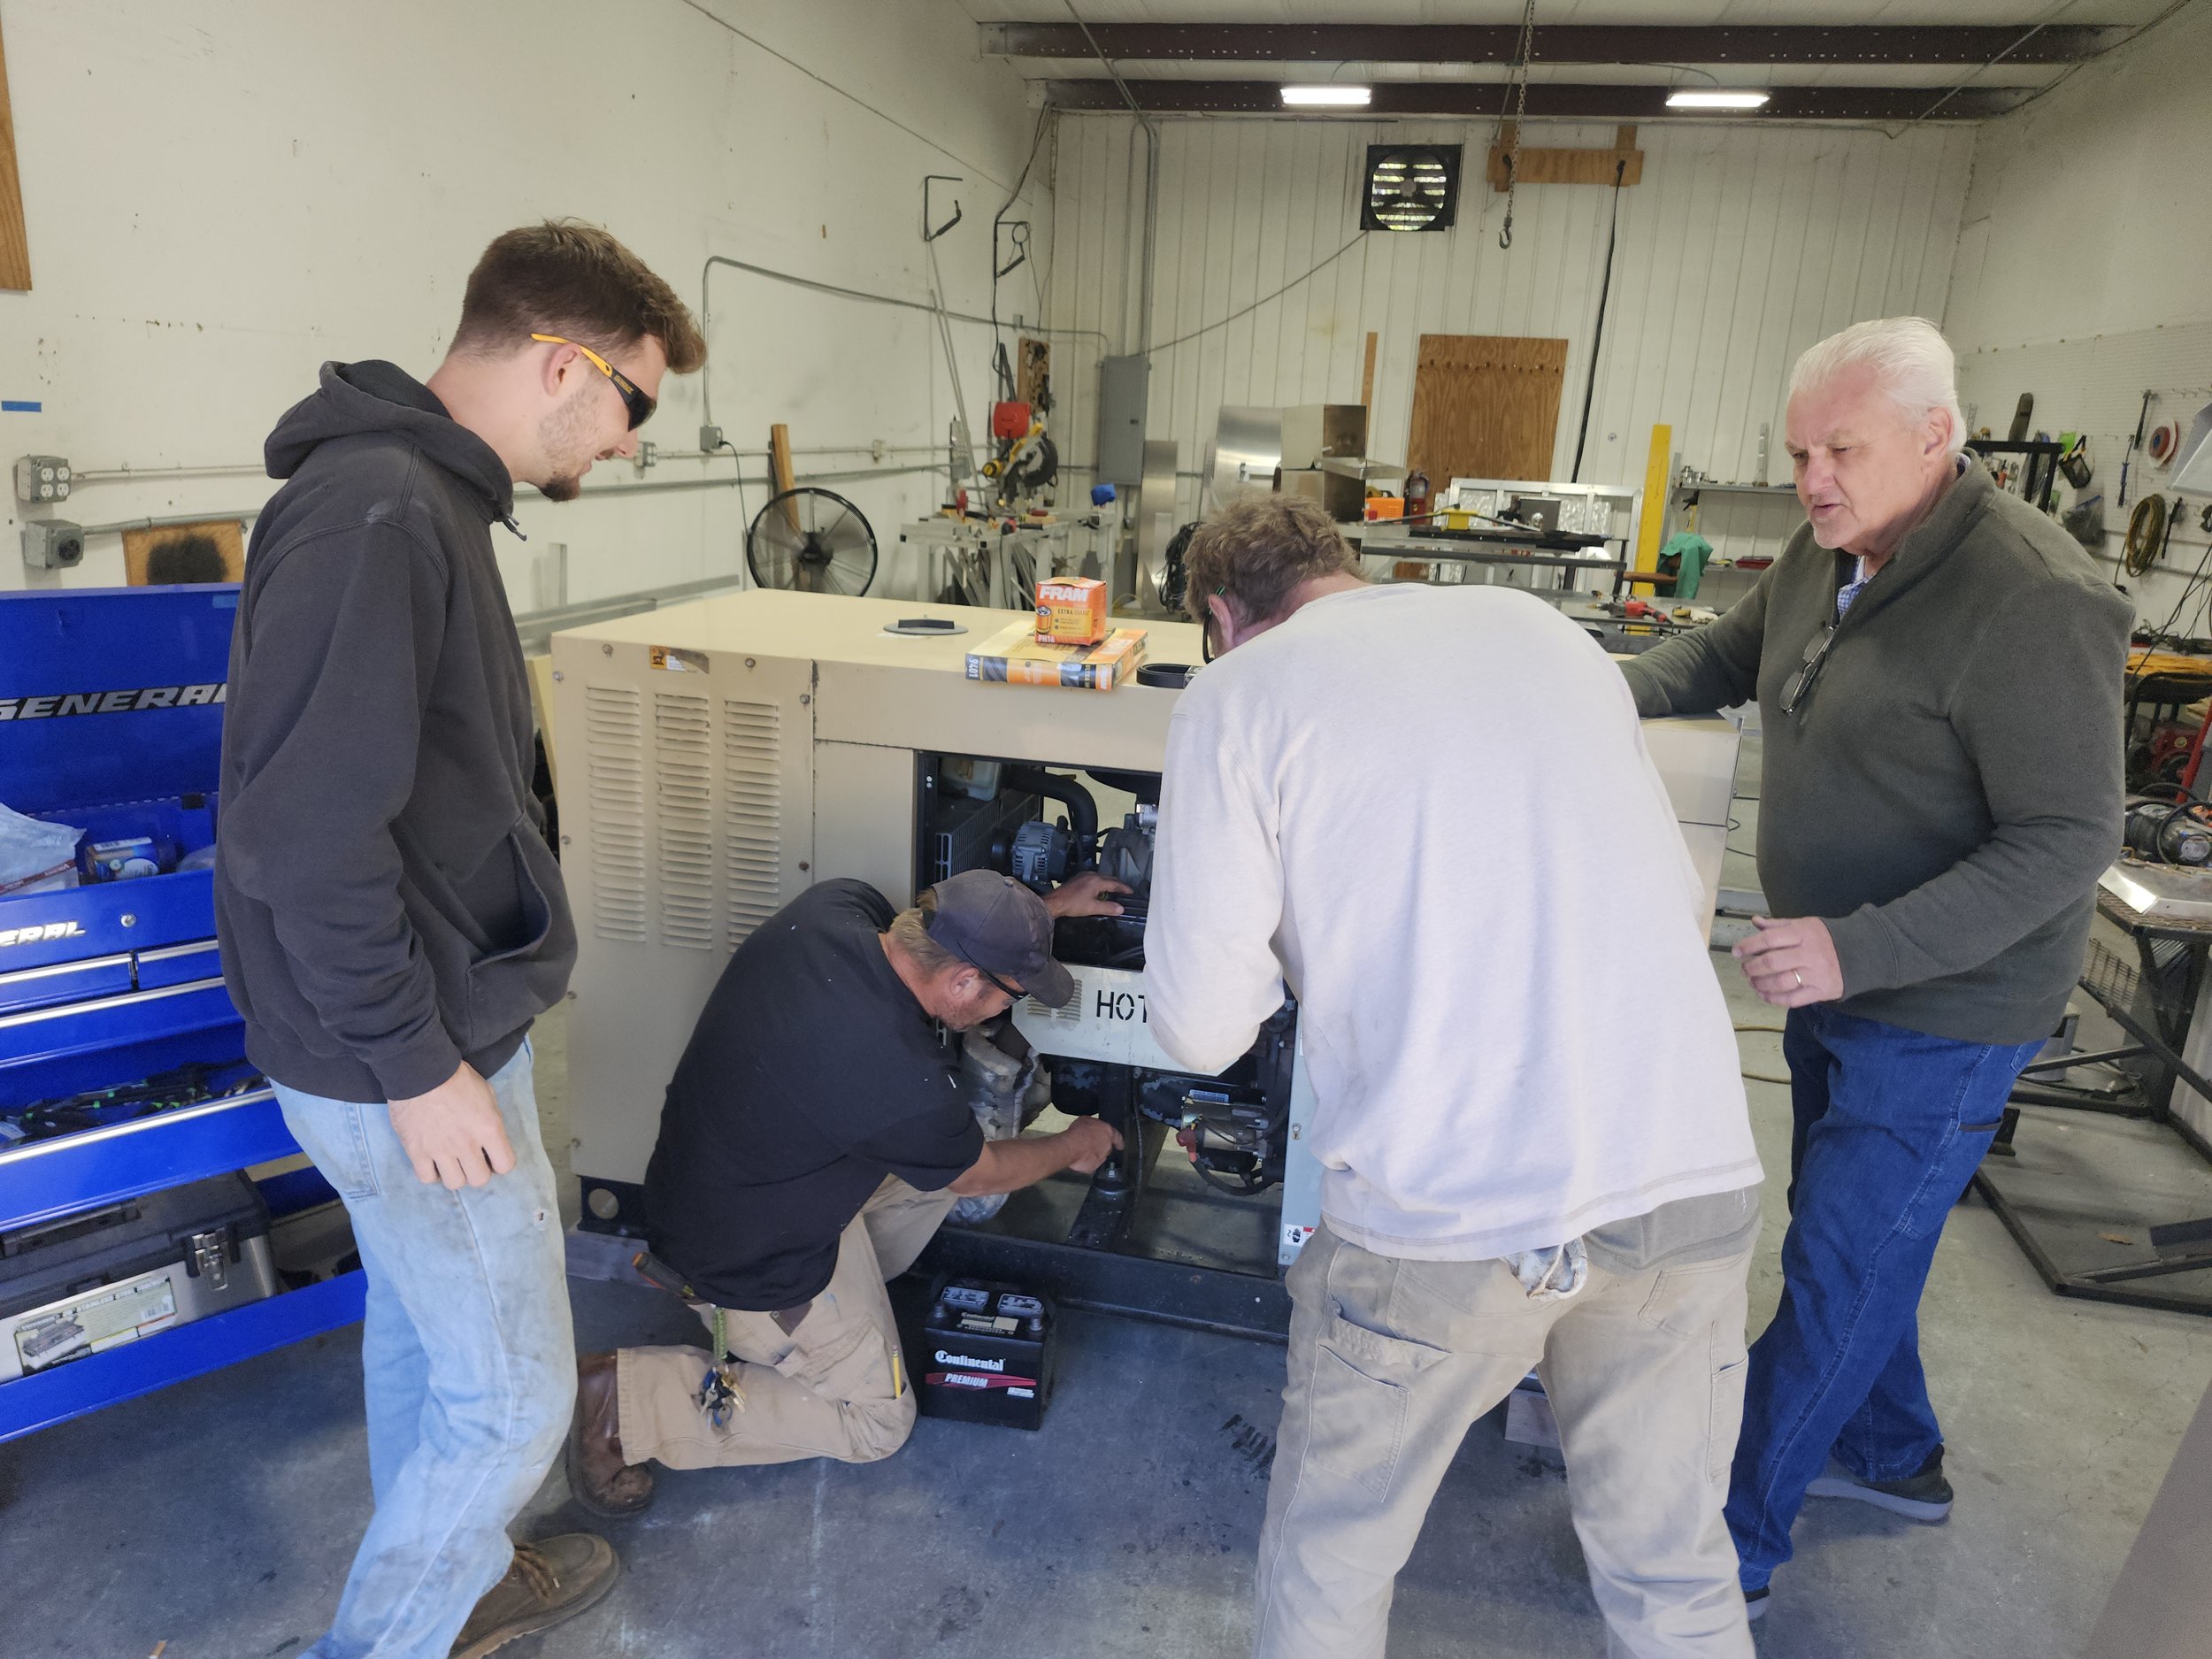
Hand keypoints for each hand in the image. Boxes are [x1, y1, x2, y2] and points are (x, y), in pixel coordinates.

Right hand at [388, 1063, 516, 1188]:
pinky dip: (431, 1173)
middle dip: (478, 1171)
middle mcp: (467, 1144)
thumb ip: (491, 1118)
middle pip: (479, 1180)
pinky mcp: (417, 1151)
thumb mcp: (486, 1093)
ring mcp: (440, 1150)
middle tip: (471, 1160)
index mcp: (489, 1128)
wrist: (420, 1070)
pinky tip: (432, 1161)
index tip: (492, 1156)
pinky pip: (427, 1178)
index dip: (500, 1162)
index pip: (505, 1165)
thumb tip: (491, 1137)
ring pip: (454, 1183)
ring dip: (455, 1174)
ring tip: (451, 1161)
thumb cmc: (455, 1077)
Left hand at [1042, 872, 1131, 918]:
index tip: (1131, 891)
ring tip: (1113, 891)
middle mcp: (1091, 875)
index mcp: (1096, 881)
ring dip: (1108, 884)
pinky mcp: (1078, 879)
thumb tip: (1120, 909)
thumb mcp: (1093, 908)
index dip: (1124, 888)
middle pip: (1108, 878)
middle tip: (1124, 891)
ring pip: (1101, 878)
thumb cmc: (1073, 904)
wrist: (1055, 902)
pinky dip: (1100, 884)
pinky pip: (1094, 879)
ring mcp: (1084, 876)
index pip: (1115, 883)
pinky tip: (1099, 890)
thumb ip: (1108, 907)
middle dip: (1117, 884)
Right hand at [1058, 1116, 1124, 1173]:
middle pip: (1107, 1148)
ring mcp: (1101, 1158)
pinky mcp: (1094, 1167)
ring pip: (1099, 1157)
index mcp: (1108, 1132)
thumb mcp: (1085, 1120)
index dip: (1118, 1141)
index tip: (1120, 1145)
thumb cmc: (1077, 1133)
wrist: (1071, 1147)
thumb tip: (1091, 1126)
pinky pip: (1091, 1165)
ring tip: (1082, 1150)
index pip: (1118, 1137)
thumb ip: (1093, 1124)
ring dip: (1093, 1154)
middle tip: (1090, 1144)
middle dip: (1100, 1147)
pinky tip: (1080, 1157)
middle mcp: (1107, 1146)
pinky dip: (1086, 1162)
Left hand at [1733, 915, 1843, 1007]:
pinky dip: (1774, 999)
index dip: (1749, 946)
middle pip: (1772, 963)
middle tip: (1745, 969)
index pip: (1769, 939)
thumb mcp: (1804, 925)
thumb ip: (1778, 925)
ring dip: (1760, 984)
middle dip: (1752, 968)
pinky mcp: (1820, 991)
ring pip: (1780, 982)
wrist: (1860, 953)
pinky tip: (1764, 994)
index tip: (1736, 952)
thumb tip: (1755, 921)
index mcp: (1802, 933)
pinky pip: (1792, 999)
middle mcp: (1808, 954)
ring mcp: (1815, 974)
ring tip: (1753, 982)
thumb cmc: (1825, 938)